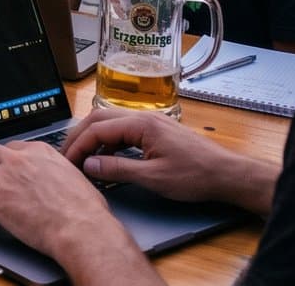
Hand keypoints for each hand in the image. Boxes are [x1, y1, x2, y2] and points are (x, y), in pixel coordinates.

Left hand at [0, 140, 136, 267]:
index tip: (0, 162)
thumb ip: (58, 170)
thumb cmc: (86, 210)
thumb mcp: (74, 177)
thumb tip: (57, 177)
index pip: (12, 146)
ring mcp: (4, 178)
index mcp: (39, 152)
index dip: (3, 156)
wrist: (81, 228)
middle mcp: (19, 160)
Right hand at [64, 107, 265, 207]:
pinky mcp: (156, 130)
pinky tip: (106, 157)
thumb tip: (89, 165)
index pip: (97, 129)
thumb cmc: (196, 175)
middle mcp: (144, 117)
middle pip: (99, 119)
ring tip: (82, 157)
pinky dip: (108, 141)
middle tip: (66, 155)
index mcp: (141, 124)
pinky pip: (123, 129)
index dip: (78, 146)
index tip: (67, 162)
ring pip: (110, 122)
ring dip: (93, 137)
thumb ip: (117, 170)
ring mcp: (151, 122)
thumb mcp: (153, 177)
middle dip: (79, 136)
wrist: (227, 174)